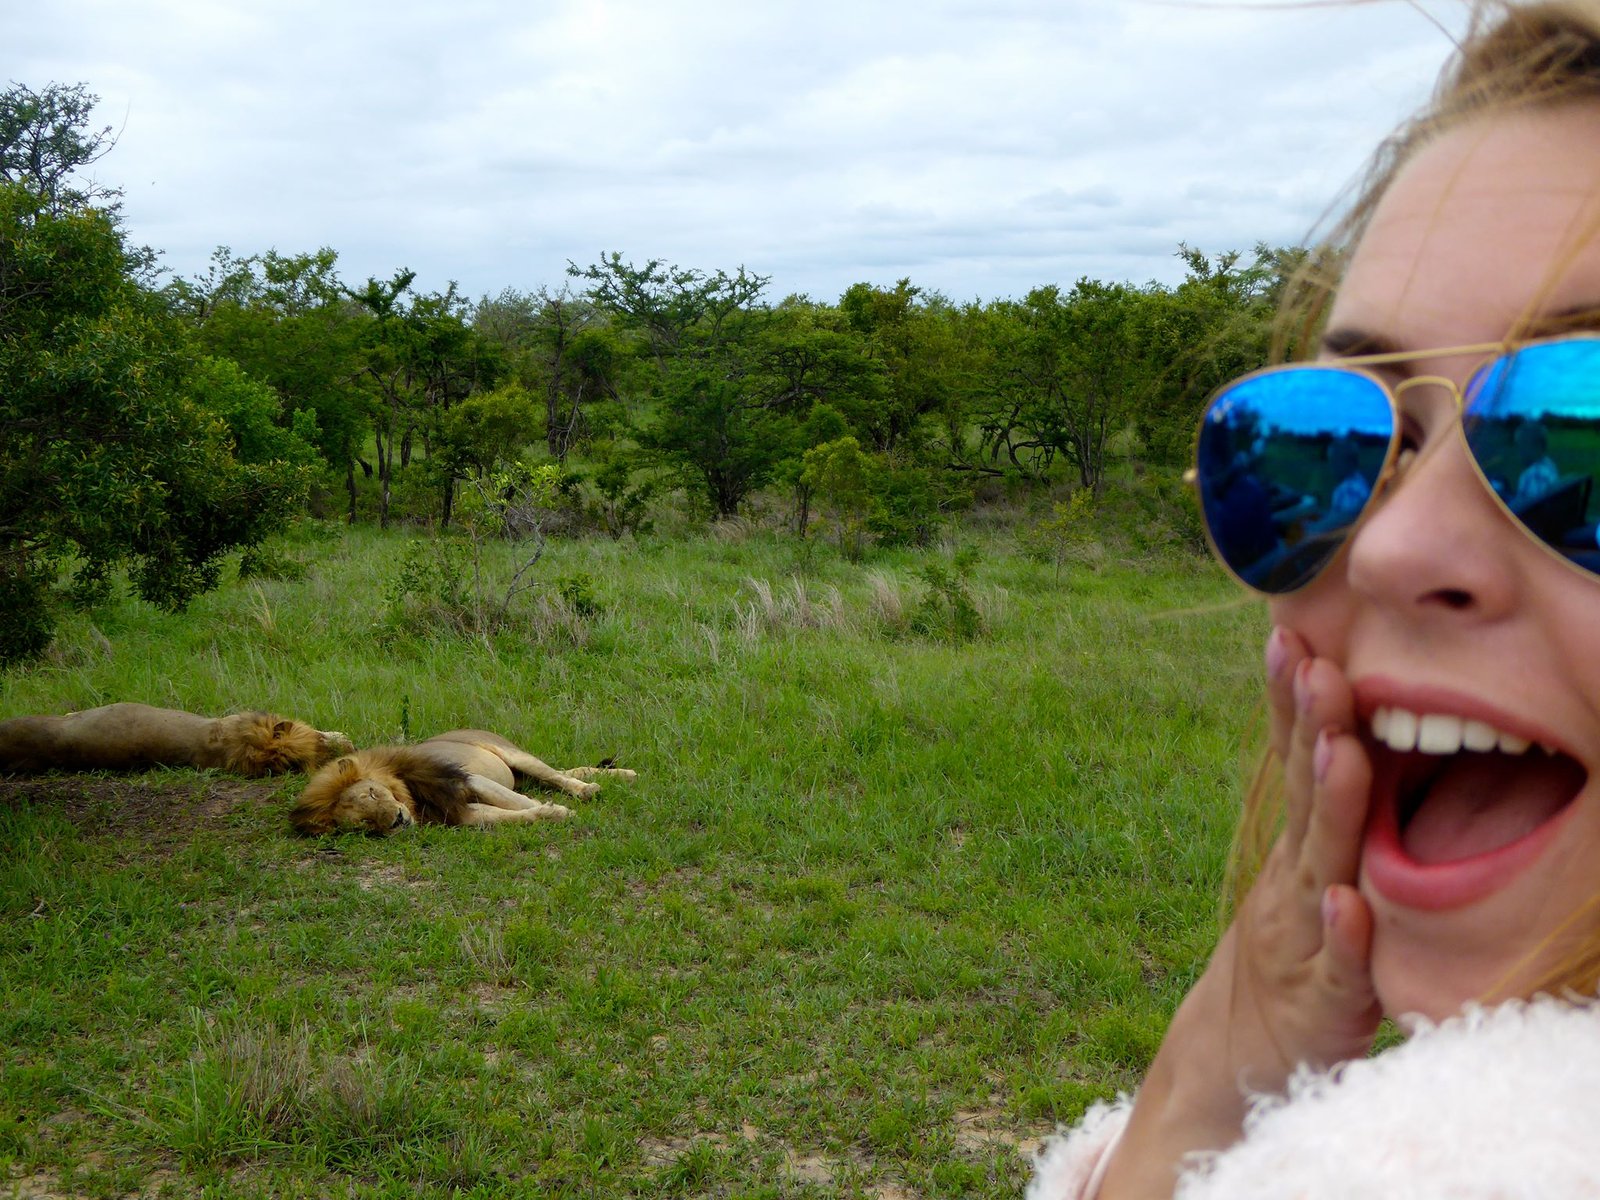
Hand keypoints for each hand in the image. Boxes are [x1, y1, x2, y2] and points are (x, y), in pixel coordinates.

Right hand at [1097, 627, 1382, 1198]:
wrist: (1236, 1067)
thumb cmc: (1287, 964)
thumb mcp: (1299, 878)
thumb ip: (1318, 812)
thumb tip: (1322, 720)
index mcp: (1294, 850)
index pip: (1292, 763)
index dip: (1288, 702)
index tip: (1288, 634)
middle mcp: (1293, 883)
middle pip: (1305, 798)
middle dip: (1310, 729)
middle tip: (1317, 665)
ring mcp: (1303, 942)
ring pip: (1321, 867)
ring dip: (1331, 807)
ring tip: (1340, 749)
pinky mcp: (1322, 1007)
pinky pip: (1337, 972)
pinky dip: (1341, 938)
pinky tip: (1344, 904)